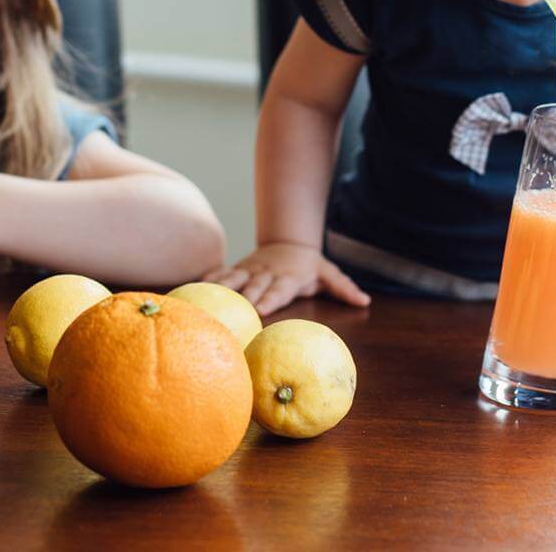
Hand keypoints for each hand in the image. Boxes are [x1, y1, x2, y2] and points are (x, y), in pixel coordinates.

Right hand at [204, 242, 370, 316]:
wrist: (287, 240)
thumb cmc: (308, 265)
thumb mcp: (328, 273)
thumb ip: (344, 288)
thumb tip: (365, 301)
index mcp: (287, 277)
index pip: (278, 289)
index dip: (268, 299)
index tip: (259, 309)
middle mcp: (266, 273)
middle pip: (252, 286)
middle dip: (242, 298)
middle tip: (229, 314)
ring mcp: (249, 270)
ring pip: (232, 278)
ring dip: (219, 288)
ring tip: (203, 301)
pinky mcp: (237, 269)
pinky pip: (219, 273)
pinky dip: (205, 280)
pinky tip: (190, 290)